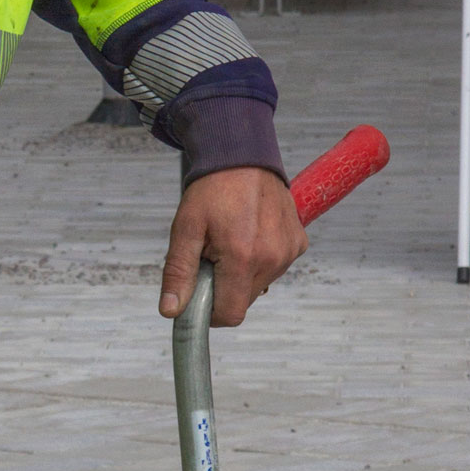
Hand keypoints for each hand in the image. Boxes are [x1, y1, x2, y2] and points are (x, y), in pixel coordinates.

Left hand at [159, 167, 307, 327]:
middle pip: (242, 302)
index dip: (210, 312)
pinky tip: (250, 236)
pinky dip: (259, 262)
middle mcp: (272, 258)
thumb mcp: (185, 230)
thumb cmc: (212, 190)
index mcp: (243, 257)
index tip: (200, 293)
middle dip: (223, 289)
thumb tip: (172, 311)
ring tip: (232, 242)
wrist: (243, 155)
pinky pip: (274, 269)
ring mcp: (288, 251)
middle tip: (213, 257)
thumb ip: (178, 273)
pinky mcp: (298, 243)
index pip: (229, 315)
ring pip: (257, 287)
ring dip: (240, 276)